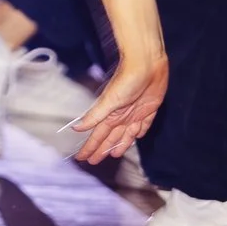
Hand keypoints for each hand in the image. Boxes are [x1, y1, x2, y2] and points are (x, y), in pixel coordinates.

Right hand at [68, 49, 167, 163]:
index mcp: (111, 116)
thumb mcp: (110, 101)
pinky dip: (139, 131)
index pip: (98, 136)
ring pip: (126, 134)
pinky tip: (137, 135)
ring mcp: (135, 113)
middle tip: (93, 161)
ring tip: (113, 155)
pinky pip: (144, 125)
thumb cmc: (127, 80)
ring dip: (119, 144)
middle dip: (101, 150)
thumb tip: (76, 128)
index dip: (90, 147)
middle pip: (110, 138)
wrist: (147, 64)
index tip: (82, 158)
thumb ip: (95, 116)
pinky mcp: (149, 108)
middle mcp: (121, 116)